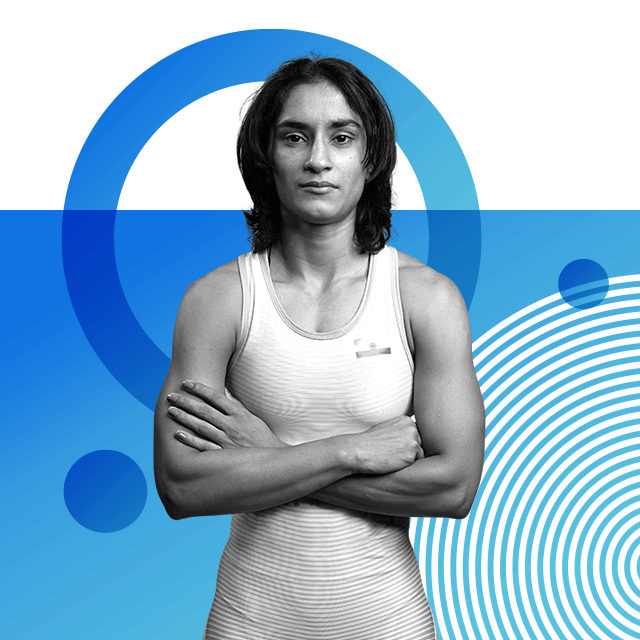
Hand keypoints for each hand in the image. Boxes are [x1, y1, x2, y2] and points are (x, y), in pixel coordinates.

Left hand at [166, 380, 285, 451]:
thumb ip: (237, 407)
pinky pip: (204, 446)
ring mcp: (227, 440)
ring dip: (184, 418)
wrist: (272, 463)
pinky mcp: (223, 455)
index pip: (216, 397)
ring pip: (201, 426)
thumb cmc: (262, 438)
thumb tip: (225, 394)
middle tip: (171, 396)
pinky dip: (190, 440)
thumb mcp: (252, 418)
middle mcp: (232, 425)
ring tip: (170, 411)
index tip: (186, 383)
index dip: (200, 389)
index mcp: (239, 414)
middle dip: (186, 402)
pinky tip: (178, 434)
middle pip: (204, 410)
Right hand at [347, 415, 424, 474]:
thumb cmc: (371, 441)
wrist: (360, 450)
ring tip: (392, 457)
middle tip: (392, 453)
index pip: (415, 435)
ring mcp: (413, 441)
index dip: (405, 443)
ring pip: (419, 455)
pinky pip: (416, 464)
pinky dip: (407, 466)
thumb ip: (402, 431)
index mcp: (407, 420)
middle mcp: (412, 428)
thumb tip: (416, 440)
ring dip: (409, 459)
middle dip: (409, 451)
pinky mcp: (411, 455)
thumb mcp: (388, 428)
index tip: (392, 445)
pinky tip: (393, 462)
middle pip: (419, 444)